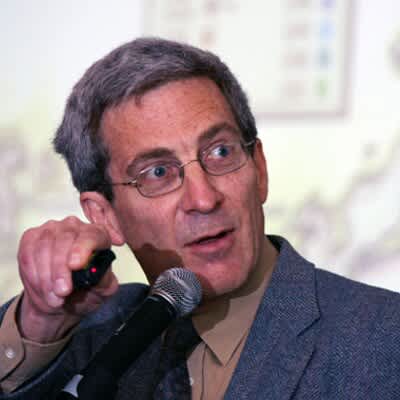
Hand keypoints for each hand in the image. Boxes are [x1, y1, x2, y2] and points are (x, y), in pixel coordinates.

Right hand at [17, 216, 118, 342]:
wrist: (61, 299)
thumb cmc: (86, 290)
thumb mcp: (102, 290)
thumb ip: (105, 281)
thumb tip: (98, 273)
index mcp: (99, 235)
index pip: (92, 235)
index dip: (83, 248)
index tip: (75, 265)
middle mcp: (76, 227)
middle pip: (65, 240)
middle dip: (61, 270)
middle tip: (62, 292)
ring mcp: (53, 229)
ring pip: (44, 247)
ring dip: (46, 276)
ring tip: (54, 297)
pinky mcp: (32, 237)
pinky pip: (28, 253)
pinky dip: (33, 274)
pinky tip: (41, 288)